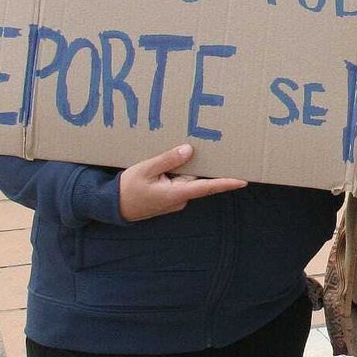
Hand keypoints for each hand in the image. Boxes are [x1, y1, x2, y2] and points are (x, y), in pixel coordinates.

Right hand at [118, 144, 245, 221]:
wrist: (114, 206)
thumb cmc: (128, 189)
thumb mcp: (145, 170)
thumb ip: (167, 159)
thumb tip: (189, 150)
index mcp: (176, 193)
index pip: (206, 187)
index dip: (225, 183)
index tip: (243, 180)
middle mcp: (180, 199)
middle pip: (199, 180)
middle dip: (209, 168)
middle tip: (225, 152)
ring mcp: (176, 199)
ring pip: (188, 180)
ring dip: (189, 168)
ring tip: (191, 150)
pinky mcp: (170, 197)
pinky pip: (180, 182)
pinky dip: (180, 172)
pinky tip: (176, 160)